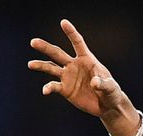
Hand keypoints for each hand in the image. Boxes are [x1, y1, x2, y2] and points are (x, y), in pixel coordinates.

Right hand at [29, 19, 139, 135]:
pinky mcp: (65, 89)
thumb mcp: (111, 87)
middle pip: (58, 53)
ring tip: (31, 64)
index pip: (77, 43)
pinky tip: (45, 91)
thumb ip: (103, 83)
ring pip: (51, 68)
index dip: (71, 33)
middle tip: (33, 42)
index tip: (63, 22)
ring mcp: (68, 77)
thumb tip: (94, 83)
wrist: (107, 106)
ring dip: (40, 66)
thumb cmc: (111, 92)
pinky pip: (54, 86)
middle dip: (46, 48)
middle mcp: (74, 65)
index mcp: (87, 59)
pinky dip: (48, 88)